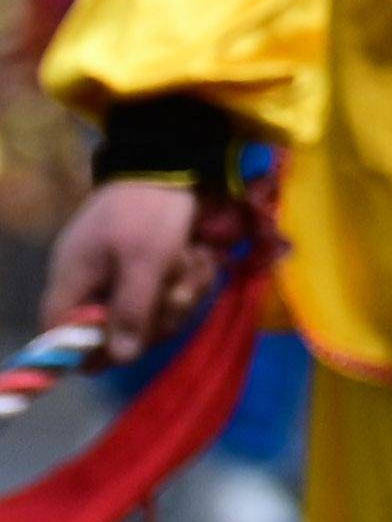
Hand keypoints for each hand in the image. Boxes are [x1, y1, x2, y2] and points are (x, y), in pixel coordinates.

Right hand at [37, 176, 221, 360]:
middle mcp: (94, 282)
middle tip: (179, 288)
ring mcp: (123, 275)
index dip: (87, 350)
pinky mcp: (152, 268)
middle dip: (159, 314)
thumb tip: (118, 358)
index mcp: (74, 279)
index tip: (125, 350)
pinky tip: (201, 255)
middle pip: (119, 330)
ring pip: (154, 313)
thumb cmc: (150, 210)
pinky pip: (172, 292)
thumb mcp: (144, 260)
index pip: (60, 332)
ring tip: (193, 261)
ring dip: (183, 292)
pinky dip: (191, 277)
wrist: (176, 163)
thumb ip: (131, 309)